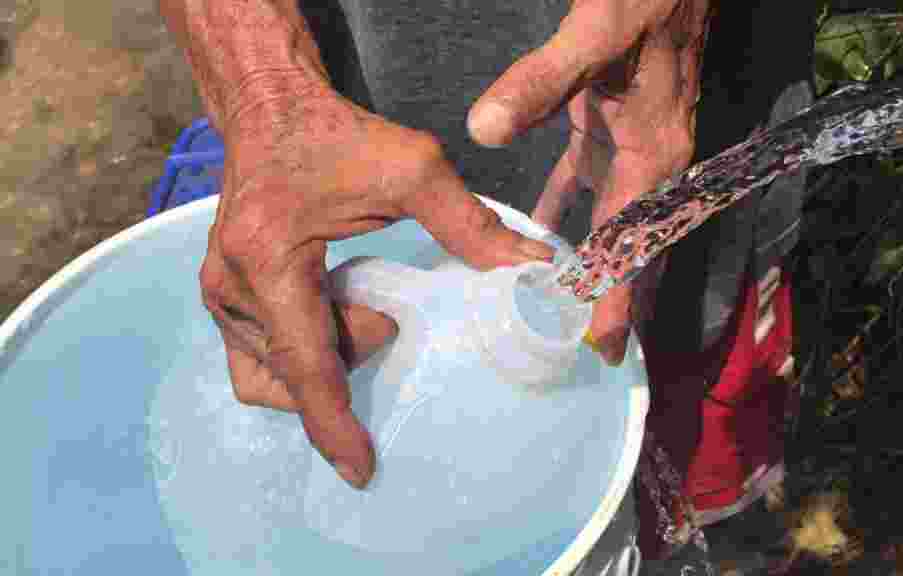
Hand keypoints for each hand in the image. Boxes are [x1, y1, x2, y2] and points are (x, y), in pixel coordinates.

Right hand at [200, 77, 553, 488]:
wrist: (270, 109)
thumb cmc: (335, 135)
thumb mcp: (410, 168)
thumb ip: (470, 222)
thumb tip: (532, 268)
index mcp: (268, 260)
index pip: (307, 363)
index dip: (335, 423)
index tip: (361, 469)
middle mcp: (229, 288)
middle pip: (296, 372)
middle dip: (350, 356)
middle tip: (387, 311)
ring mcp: (217, 296)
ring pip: (273, 373)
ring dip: (325, 357)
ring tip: (357, 303)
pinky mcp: (222, 297)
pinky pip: (261, 356)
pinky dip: (303, 351)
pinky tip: (332, 309)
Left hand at [469, 0, 708, 364]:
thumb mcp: (593, 35)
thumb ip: (539, 83)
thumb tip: (483, 130)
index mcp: (654, 156)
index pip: (632, 244)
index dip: (616, 297)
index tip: (600, 347)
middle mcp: (650, 164)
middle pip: (628, 249)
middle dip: (608, 301)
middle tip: (581, 352)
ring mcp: (633, 150)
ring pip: (609, 225)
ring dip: (587, 267)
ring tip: (556, 314)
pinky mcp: (611, 131)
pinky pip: (586, 187)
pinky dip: (562, 214)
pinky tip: (533, 234)